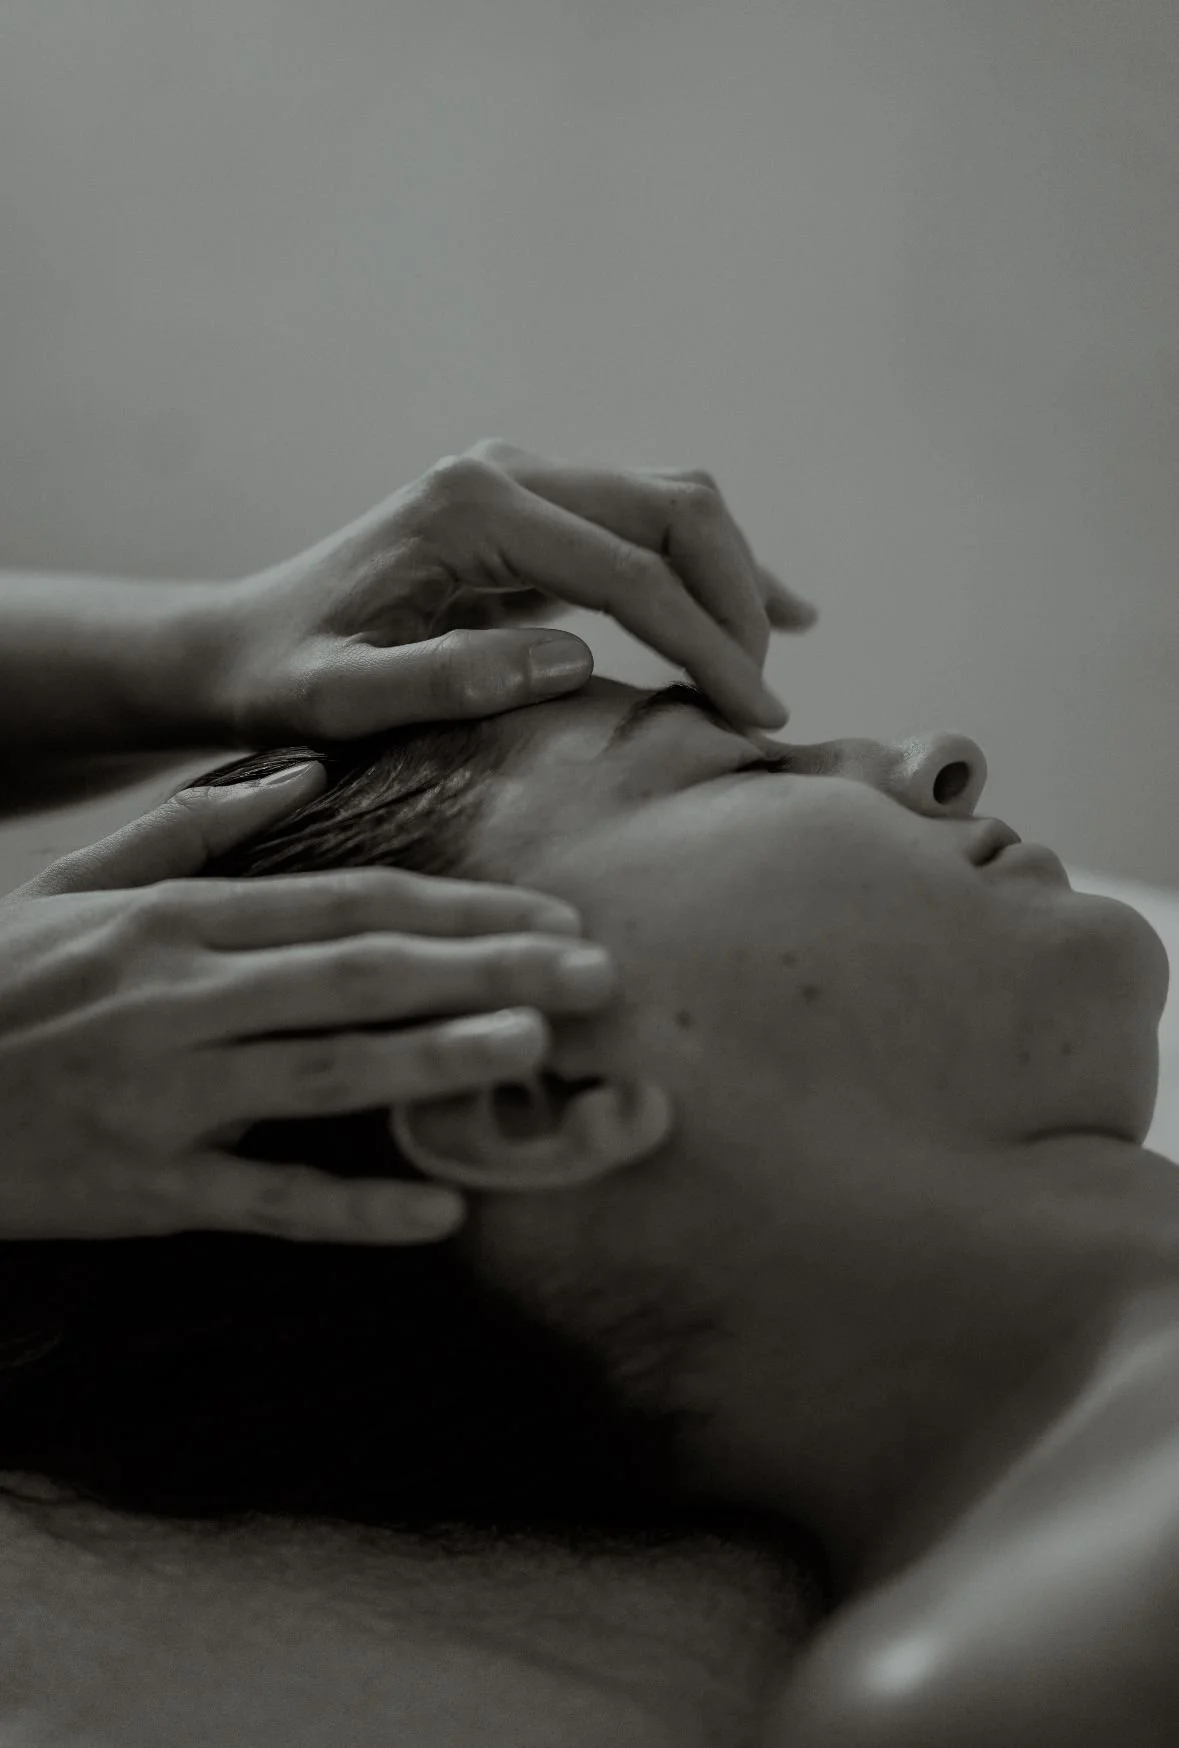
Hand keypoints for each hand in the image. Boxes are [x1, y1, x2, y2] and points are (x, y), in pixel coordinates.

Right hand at [0, 762, 632, 1244]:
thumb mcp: (81, 880)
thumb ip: (195, 823)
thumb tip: (304, 772)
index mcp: (180, 917)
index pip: (351, 901)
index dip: (463, 907)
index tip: (552, 912)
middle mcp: (183, 994)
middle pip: (363, 973)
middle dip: (488, 969)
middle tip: (595, 973)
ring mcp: (166, 1092)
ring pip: (327, 1072)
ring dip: (437, 1060)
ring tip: (537, 1051)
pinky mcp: (143, 1187)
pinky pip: (264, 1201)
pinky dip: (352, 1211)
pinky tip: (439, 1215)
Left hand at [215, 438, 816, 746]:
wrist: (240, 643)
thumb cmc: (282, 680)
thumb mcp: (338, 699)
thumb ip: (443, 680)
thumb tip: (573, 658)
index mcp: (470, 508)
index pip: (629, 570)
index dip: (706, 643)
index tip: (756, 719)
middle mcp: (505, 470)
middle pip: (673, 510)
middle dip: (736, 604)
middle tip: (761, 705)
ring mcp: (522, 479)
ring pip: (673, 504)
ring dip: (735, 580)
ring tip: (766, 674)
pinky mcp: (532, 509)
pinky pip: (647, 523)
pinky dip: (710, 567)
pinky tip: (774, 612)